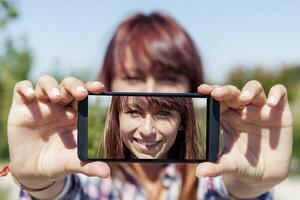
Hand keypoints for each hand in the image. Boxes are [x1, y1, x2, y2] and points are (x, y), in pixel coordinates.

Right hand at [7, 75, 109, 188]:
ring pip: (46, 82)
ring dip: (51, 86)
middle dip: (74, 86)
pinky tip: (31, 95)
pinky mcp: (22, 108)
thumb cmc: (59, 161)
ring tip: (55, 97)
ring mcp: (41, 104)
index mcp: (76, 113)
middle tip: (80, 94)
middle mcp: (60, 105)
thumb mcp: (73, 163)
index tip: (99, 88)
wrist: (34, 170)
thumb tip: (106, 174)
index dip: (91, 87)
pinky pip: (21, 89)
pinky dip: (25, 88)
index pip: (85, 93)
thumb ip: (89, 166)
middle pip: (67, 84)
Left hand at [196, 81, 292, 197]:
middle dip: (225, 90)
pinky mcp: (279, 112)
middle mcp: (242, 110)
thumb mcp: (230, 165)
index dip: (210, 92)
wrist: (265, 174)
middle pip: (233, 92)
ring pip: (254, 88)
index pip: (218, 100)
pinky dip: (277, 94)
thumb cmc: (243, 164)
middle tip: (217, 93)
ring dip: (249, 90)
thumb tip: (200, 172)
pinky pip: (280, 94)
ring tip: (244, 99)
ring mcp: (260, 109)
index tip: (201, 90)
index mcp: (227, 117)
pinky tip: (272, 103)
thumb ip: (216, 167)